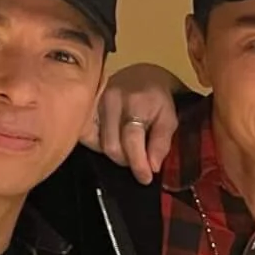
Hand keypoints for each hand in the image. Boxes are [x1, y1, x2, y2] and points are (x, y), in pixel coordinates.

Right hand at [89, 64, 187, 183]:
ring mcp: (94, 102)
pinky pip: (87, 136)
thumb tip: (152, 167)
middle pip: (111, 146)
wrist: (141, 76)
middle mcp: (111, 100)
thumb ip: (161, 143)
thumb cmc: (157, 99)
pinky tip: (112, 141)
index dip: (138, 163)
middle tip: (138, 160)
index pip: (132, 140)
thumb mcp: (169, 119)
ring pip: (98, 144)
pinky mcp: (85, 106)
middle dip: (126, 160)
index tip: (145, 178)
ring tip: (127, 149)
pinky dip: (99, 145)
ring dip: (114, 154)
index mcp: (135, 102)